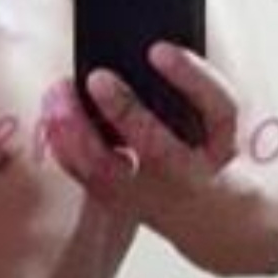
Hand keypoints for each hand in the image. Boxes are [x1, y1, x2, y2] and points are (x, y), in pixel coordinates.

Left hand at [43, 44, 238, 228]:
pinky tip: (53, 119)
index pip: (215, 113)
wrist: (219, 227)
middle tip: (97, 75)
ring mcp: (147, 200)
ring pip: (106, 172)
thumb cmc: (218, 164)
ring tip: (61, 91)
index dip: (189, 78)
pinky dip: (65, 146)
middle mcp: (183, 184)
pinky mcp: (119, 205)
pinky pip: (85, 178)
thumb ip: (198, 94)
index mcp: (220, 155)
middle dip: (122, 110)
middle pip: (154, 149)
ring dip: (77, 129)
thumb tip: (153, 54)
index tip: (160, 50)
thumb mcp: (224, 130)